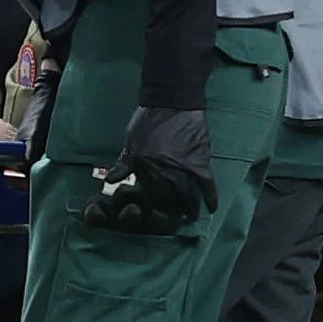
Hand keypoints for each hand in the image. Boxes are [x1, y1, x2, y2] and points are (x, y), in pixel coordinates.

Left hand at [82, 105, 214, 233]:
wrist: (172, 103)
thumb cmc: (148, 121)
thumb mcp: (130, 142)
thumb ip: (123, 164)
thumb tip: (111, 181)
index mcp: (143, 168)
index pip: (149, 195)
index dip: (154, 206)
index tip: (157, 213)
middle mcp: (162, 172)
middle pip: (168, 200)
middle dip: (171, 211)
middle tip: (174, 218)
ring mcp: (182, 169)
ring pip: (187, 197)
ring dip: (189, 209)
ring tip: (189, 216)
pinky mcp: (199, 163)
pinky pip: (207, 185)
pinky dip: (210, 197)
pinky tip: (211, 208)